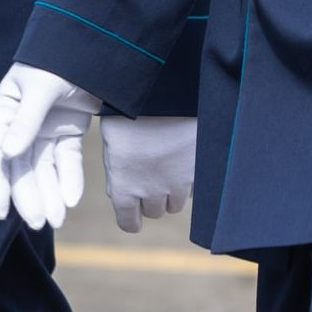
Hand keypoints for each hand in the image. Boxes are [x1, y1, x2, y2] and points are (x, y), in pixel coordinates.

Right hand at [0, 63, 98, 228]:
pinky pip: (67, 159)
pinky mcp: (69, 129)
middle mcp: (22, 123)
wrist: (94, 42)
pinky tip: (71, 198)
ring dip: (49, 193)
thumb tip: (8, 156)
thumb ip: (26, 120)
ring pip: (44, 168)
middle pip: (21, 167)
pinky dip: (69, 178)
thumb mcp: (41, 85)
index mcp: (6, 110)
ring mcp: (46, 127)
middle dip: (28, 195)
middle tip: (39, 222)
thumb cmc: (59, 57)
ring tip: (56, 219)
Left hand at [98, 115, 196, 232]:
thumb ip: (118, 172)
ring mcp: (178, 181)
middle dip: (150, 199)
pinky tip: (183, 160)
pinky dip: (189, 179)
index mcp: (124, 186)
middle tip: (149, 178)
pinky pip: (195, 187)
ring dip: (171, 191)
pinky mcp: (198, 169)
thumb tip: (121, 191)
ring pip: (176, 203)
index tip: (134, 214)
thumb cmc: (128, 110)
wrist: (161, 88)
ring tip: (167, 168)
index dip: (131, 218)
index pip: (129, 223)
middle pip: (155, 211)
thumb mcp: (113, 142)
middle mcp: (151, 190)